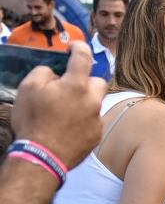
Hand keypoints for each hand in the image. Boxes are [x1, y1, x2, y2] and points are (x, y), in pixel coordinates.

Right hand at [11, 41, 107, 169]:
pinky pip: (94, 120)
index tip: (74, 47)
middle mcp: (93, 100)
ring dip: (85, 101)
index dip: (79, 47)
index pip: (83, 57)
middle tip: (69, 86)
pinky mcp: (98, 135)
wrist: (42, 156)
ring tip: (66, 109)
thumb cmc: (33, 121)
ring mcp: (98, 119)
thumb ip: (44, 73)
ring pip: (97, 102)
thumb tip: (55, 73)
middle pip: (98, 81)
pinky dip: (84, 120)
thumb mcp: (28, 88)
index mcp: (76, 85)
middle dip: (85, 81)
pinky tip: (69, 126)